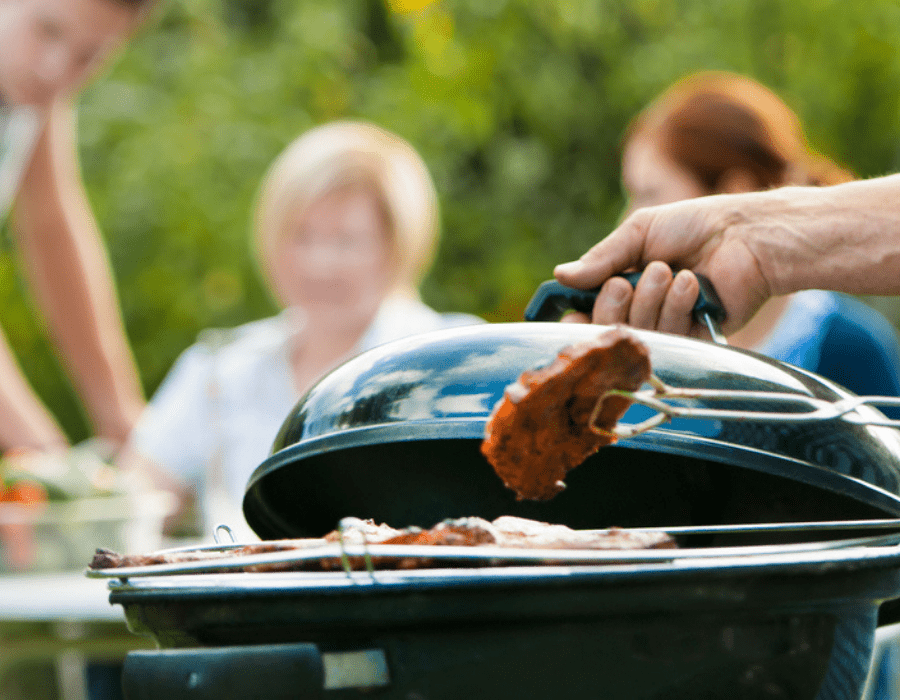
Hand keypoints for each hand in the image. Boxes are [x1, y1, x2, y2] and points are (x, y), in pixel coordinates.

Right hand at [554, 194, 773, 335]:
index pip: (589, 314)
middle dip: (611, 307)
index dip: (577, 321)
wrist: (745, 234)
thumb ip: (602, 257)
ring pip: (639, 332)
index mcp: (623, 285)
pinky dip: (676, 306)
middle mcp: (642, 309)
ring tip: (669, 271)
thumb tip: (560, 275)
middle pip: (608, 328)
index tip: (570, 318)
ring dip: (649, 299)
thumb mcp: (639, 232)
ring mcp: (668, 325)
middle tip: (623, 283)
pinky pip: (671, 336)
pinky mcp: (695, 338)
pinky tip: (692, 283)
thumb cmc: (695, 226)